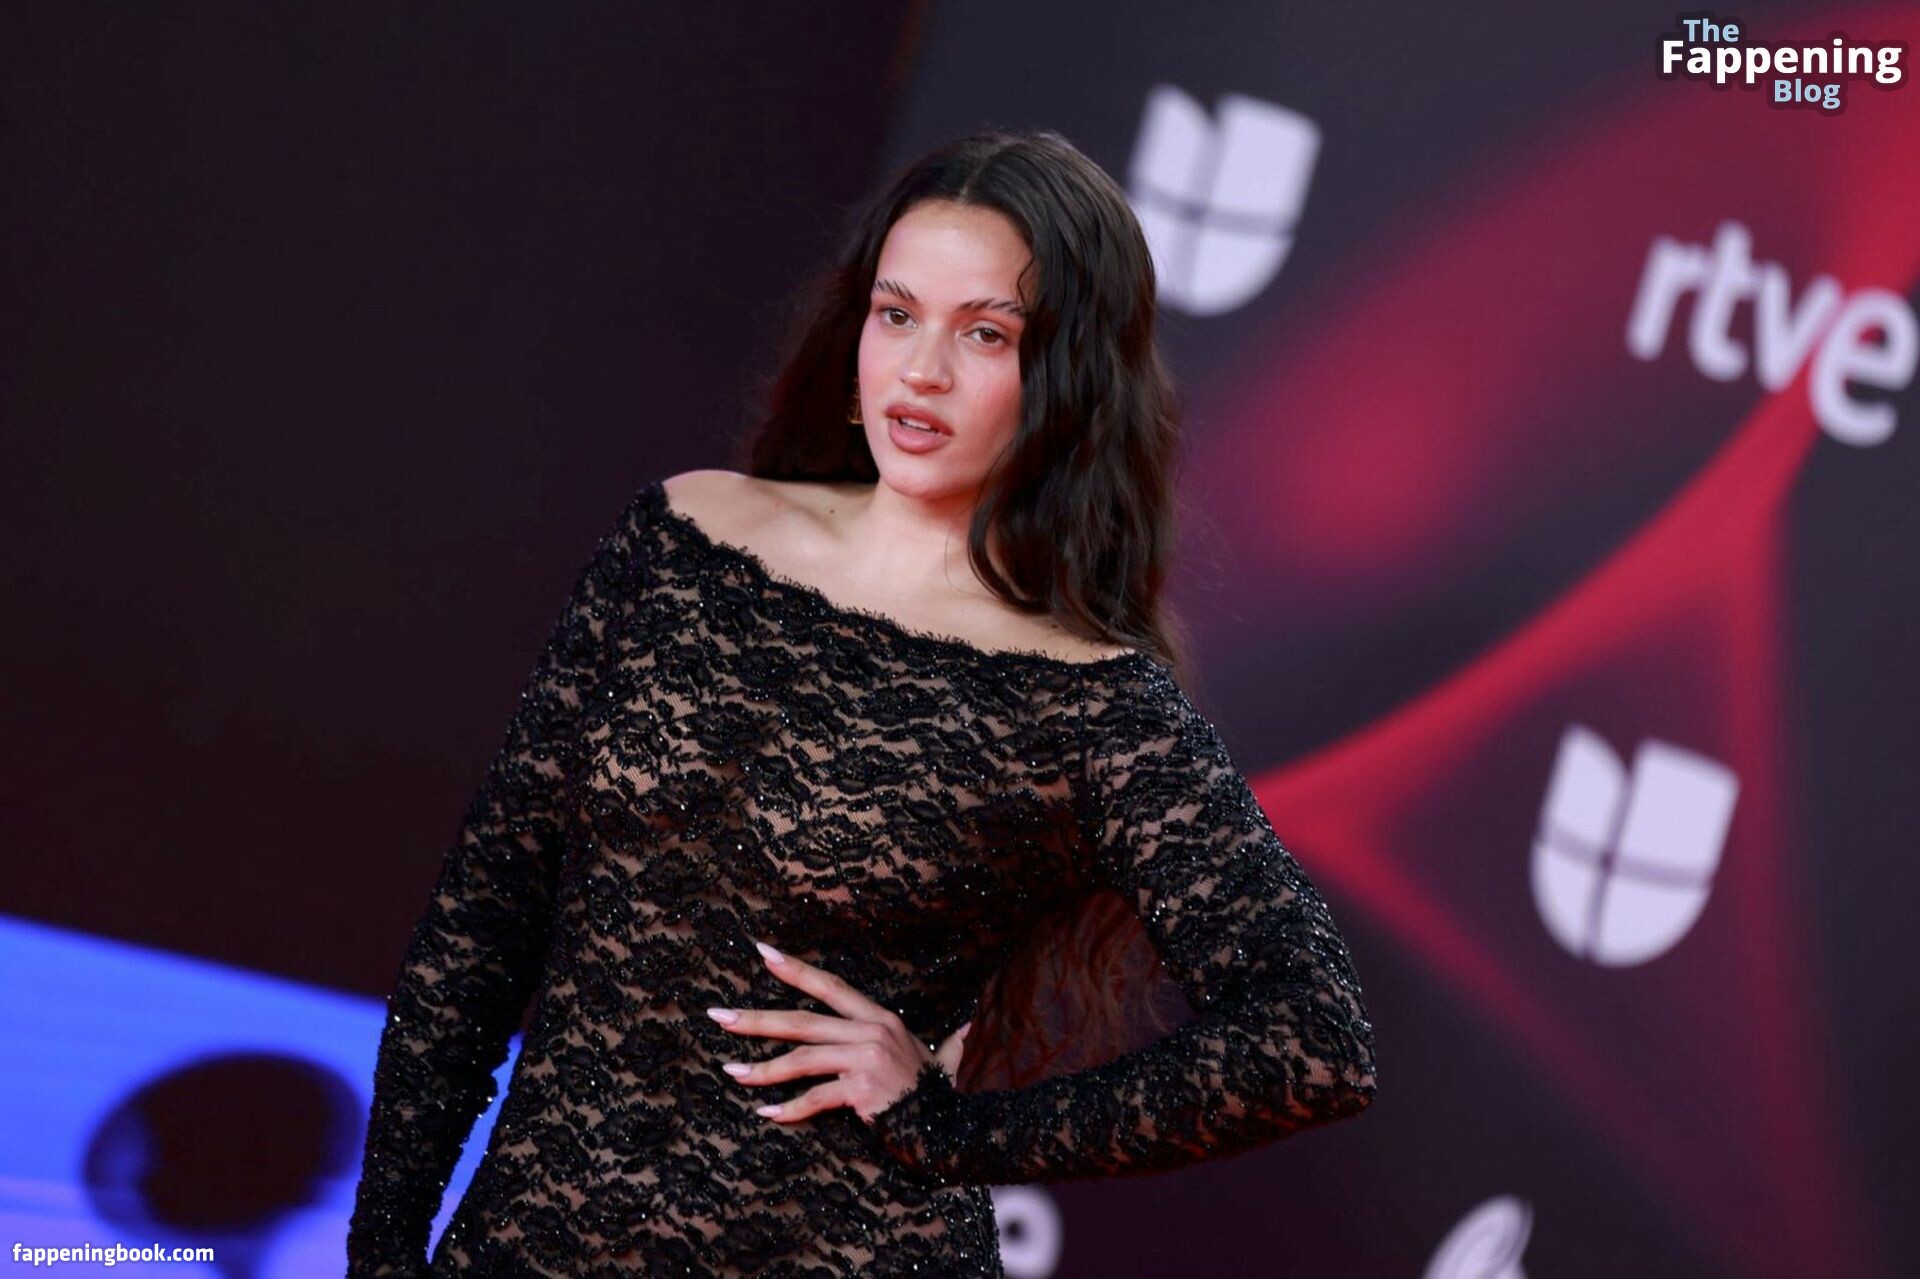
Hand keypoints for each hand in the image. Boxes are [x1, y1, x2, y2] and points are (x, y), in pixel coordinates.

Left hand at [707, 939, 970, 1125]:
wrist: (951, 1125)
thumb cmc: (933, 1091)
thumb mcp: (925, 1055)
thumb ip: (925, 1038)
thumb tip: (965, 1025)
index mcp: (879, 1017)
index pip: (830, 986)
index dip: (795, 969)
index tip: (762, 952)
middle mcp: (872, 1030)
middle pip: (802, 1020)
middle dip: (756, 1019)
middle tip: (718, 1015)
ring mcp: (866, 1058)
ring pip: (802, 1058)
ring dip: (763, 1068)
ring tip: (732, 1072)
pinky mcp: (863, 1088)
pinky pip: (816, 1097)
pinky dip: (790, 1108)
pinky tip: (768, 1113)